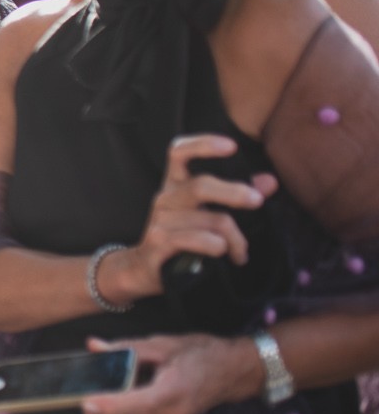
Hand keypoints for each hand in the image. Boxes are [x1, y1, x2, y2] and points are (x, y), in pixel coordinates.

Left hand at [80, 333, 261, 413]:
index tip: (84, 398)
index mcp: (171, 392)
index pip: (131, 407)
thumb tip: (93, 346)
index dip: (103, 405)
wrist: (231, 371)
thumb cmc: (199, 355)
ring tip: (104, 395)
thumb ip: (124, 348)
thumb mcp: (161, 345)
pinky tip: (119, 398)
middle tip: (88, 394)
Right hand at [107, 135, 276, 302]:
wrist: (144, 268)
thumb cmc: (182, 236)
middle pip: (200, 186)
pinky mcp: (159, 242)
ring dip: (236, 239)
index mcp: (175, 184)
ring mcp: (160, 220)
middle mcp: (165, 197)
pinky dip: (219, 247)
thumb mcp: (206, 212)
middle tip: (257, 201)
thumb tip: (269, 181)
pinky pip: (199, 240)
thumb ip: (237, 195)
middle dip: (233, 193)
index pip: (179, 152)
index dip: (203, 145)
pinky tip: (226, 256)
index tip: (231, 146)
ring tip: (242, 252)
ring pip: (211, 221)